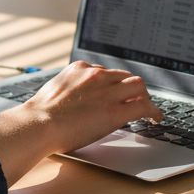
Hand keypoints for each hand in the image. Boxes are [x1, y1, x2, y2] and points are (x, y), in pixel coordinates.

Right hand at [0, 61, 160, 184]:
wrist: (39, 124)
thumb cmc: (39, 117)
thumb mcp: (53, 94)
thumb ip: (67, 92)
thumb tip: (70, 105)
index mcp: (78, 70)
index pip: (105, 72)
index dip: (113, 83)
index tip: (115, 91)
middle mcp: (96, 75)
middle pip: (124, 76)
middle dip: (131, 88)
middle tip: (135, 99)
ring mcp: (107, 91)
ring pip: (138, 86)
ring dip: (144, 96)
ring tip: (147, 108)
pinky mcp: (115, 110)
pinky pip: (142, 106)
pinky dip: (153, 111)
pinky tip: (155, 118)